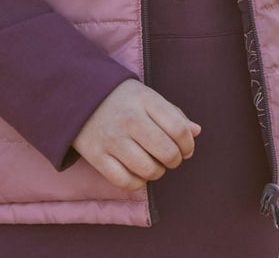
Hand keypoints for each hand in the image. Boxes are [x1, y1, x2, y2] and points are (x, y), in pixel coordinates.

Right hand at [72, 79, 200, 191]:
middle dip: (175, 160)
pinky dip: (138, 183)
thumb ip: (174, 114)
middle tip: (172, 158)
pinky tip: (139, 173)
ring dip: (158, 172)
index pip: (178, 129)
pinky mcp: (97, 156)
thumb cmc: (124, 99)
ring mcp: (112, 139)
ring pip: (147, 169)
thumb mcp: (150, 97)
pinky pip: (125, 182)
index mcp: (146, 100)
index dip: (188, 145)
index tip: (186, 149)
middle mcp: (130, 120)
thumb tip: (196, 132)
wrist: (81, 96)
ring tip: (156, 164)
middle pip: (165, 151)